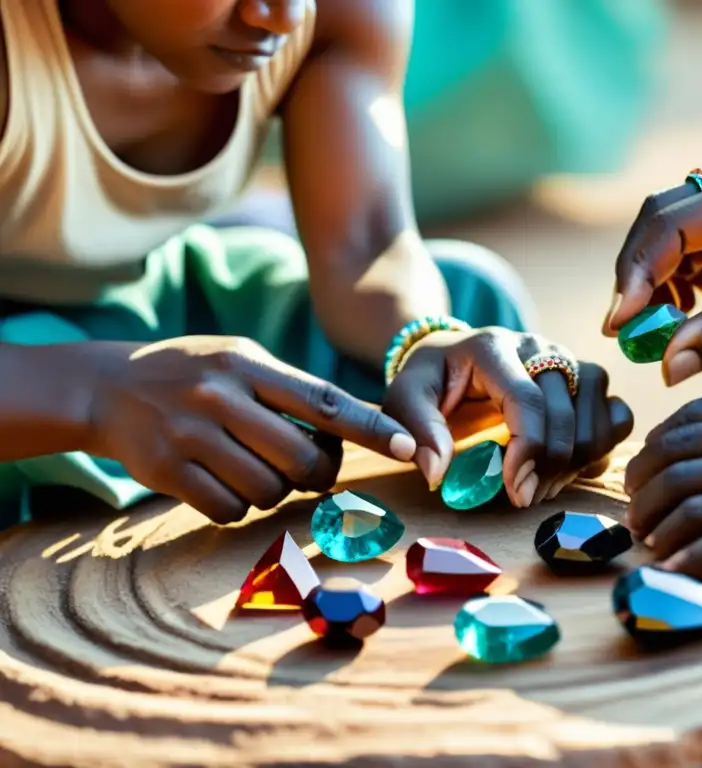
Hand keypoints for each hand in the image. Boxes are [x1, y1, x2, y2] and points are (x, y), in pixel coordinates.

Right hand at [86, 336, 416, 523]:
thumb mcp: (241, 361)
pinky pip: (229, 510)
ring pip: (269, 490)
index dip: (371, 428)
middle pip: (303, 459)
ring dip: (275, 490)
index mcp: (248, 365)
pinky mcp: (168, 473)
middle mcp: (221, 398)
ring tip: (255, 467)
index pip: (325, 400)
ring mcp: (192, 436)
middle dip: (317, 474)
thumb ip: (294, 390)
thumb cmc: (193, 373)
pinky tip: (224, 482)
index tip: (407, 447)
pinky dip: (238, 506)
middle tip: (309, 467)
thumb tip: (363, 423)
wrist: (105, 387)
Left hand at [382, 327, 633, 506]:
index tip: (515, 492)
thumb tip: (438, 473)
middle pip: (566, 414)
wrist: (454, 355)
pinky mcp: (587, 378)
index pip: (527, 401)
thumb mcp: (406, 398)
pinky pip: (618, 415)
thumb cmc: (431, 380)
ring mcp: (569, 359)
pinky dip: (602, 447)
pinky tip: (571, 465)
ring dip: (576, 461)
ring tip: (542, 483)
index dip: (528, 452)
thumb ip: (417, 430)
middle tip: (522, 497)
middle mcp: (539, 347)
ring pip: (600, 414)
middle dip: (548, 467)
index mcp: (493, 347)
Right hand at [604, 150, 701, 388]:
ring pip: (675, 234)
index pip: (681, 220)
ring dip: (660, 284)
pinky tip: (692, 319)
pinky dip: (684, 285)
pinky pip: (697, 249)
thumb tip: (665, 366)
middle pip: (668, 218)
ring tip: (660, 334)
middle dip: (641, 275)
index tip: (618, 324)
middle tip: (625, 333)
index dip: (640, 271)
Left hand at [623, 378, 701, 581]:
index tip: (645, 466)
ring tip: (648, 541)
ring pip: (690, 500)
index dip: (657, 444)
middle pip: (679, 457)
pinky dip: (688, 560)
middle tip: (634, 509)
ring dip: (658, 524)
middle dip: (644, 485)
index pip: (693, 418)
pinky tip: (672, 572)